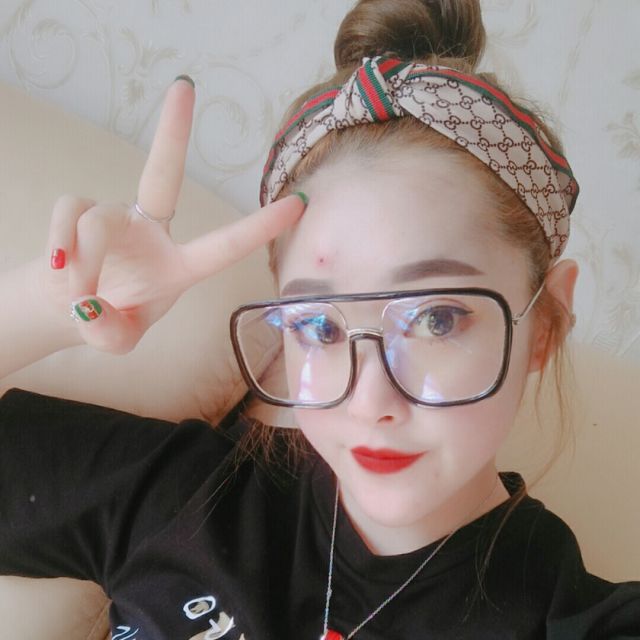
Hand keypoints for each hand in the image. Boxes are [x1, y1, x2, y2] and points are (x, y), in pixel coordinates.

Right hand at [44, 78, 304, 353]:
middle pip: (162, 174)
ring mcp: (115, 217)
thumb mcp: (118, 339)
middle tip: (184, 86)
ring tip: (80, 295)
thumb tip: (90, 308)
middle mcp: (152, 231)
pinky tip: (62, 271)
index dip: (260, 226)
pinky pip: (67, 213)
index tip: (299, 202)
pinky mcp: (77, 211)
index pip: (224, 244)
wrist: (67, 308)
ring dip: (85, 260)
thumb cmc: (109, 318)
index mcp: (180, 266)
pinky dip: (61, 244)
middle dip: (173, 131)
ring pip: (97, 218)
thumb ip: (112, 335)